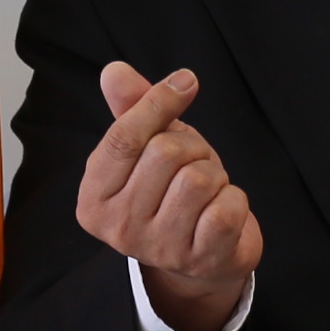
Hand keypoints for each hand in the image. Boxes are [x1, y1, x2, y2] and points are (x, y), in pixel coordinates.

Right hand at [77, 63, 263, 330]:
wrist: (202, 257)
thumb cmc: (171, 192)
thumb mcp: (148, 148)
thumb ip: (133, 109)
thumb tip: (114, 70)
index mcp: (94, 198)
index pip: (124, 137)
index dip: (158, 101)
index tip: (186, 82)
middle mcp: (119, 228)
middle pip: (166, 153)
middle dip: (191, 148)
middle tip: (192, 165)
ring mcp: (160, 248)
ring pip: (199, 179)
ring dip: (214, 175)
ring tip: (206, 192)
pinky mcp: (201, 259)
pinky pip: (227, 208)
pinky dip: (235, 200)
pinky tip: (222, 213)